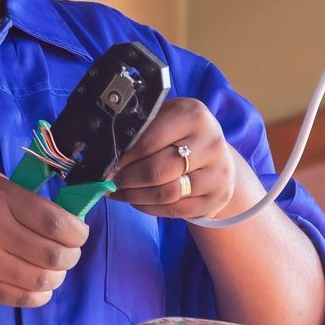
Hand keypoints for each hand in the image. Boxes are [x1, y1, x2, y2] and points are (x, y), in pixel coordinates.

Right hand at [0, 170, 89, 306]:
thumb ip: (22, 197)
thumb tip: (64, 215)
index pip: (55, 222)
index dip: (77, 231)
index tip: (79, 232)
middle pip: (54, 255)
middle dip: (71, 255)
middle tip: (69, 250)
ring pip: (43, 281)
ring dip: (58, 275)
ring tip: (53, 266)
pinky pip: (24, 298)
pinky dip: (41, 293)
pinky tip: (37, 282)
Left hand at [107, 98, 252, 219]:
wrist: (217, 157)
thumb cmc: (182, 135)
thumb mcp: (165, 119)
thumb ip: (141, 130)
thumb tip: (107, 153)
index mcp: (193, 115)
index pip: (149, 141)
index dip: (123, 157)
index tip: (107, 165)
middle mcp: (210, 142)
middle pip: (157, 171)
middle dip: (127, 179)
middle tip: (110, 182)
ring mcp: (218, 172)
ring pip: (166, 193)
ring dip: (135, 196)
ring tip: (119, 193)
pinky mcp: (217, 197)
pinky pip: (175, 209)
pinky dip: (150, 208)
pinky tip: (138, 201)